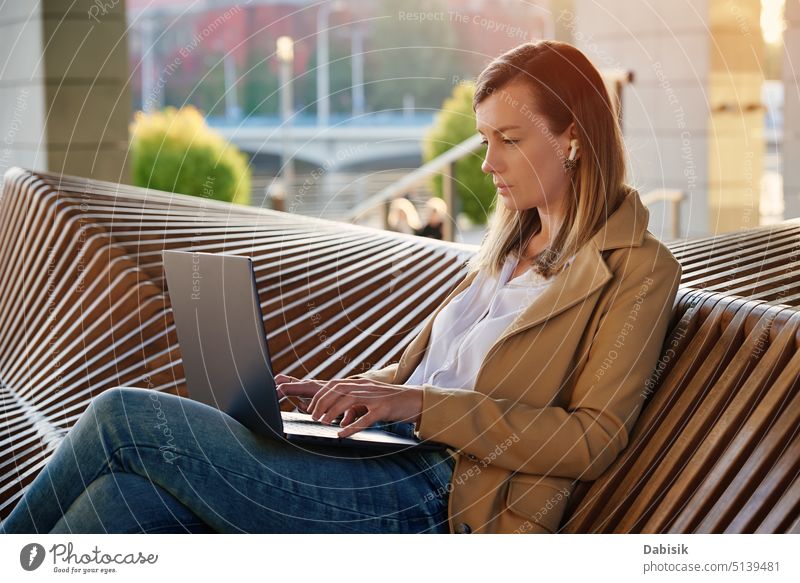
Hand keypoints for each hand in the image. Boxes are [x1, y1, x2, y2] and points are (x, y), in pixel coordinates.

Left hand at [278, 377, 423, 438]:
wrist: (415, 400)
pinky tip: (342, 434)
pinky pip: (365, 418)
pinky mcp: (384, 408)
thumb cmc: (391, 400)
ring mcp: (375, 397)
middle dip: (322, 402)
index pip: (334, 384)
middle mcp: (366, 387)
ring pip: (348, 400)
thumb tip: (337, 409)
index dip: (320, 396)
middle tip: (313, 417)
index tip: (311, 408)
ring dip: (332, 412)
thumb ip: (355, 398)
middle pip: (337, 390)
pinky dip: (351, 426)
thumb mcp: (371, 395)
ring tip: (323, 423)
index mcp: (361, 383)